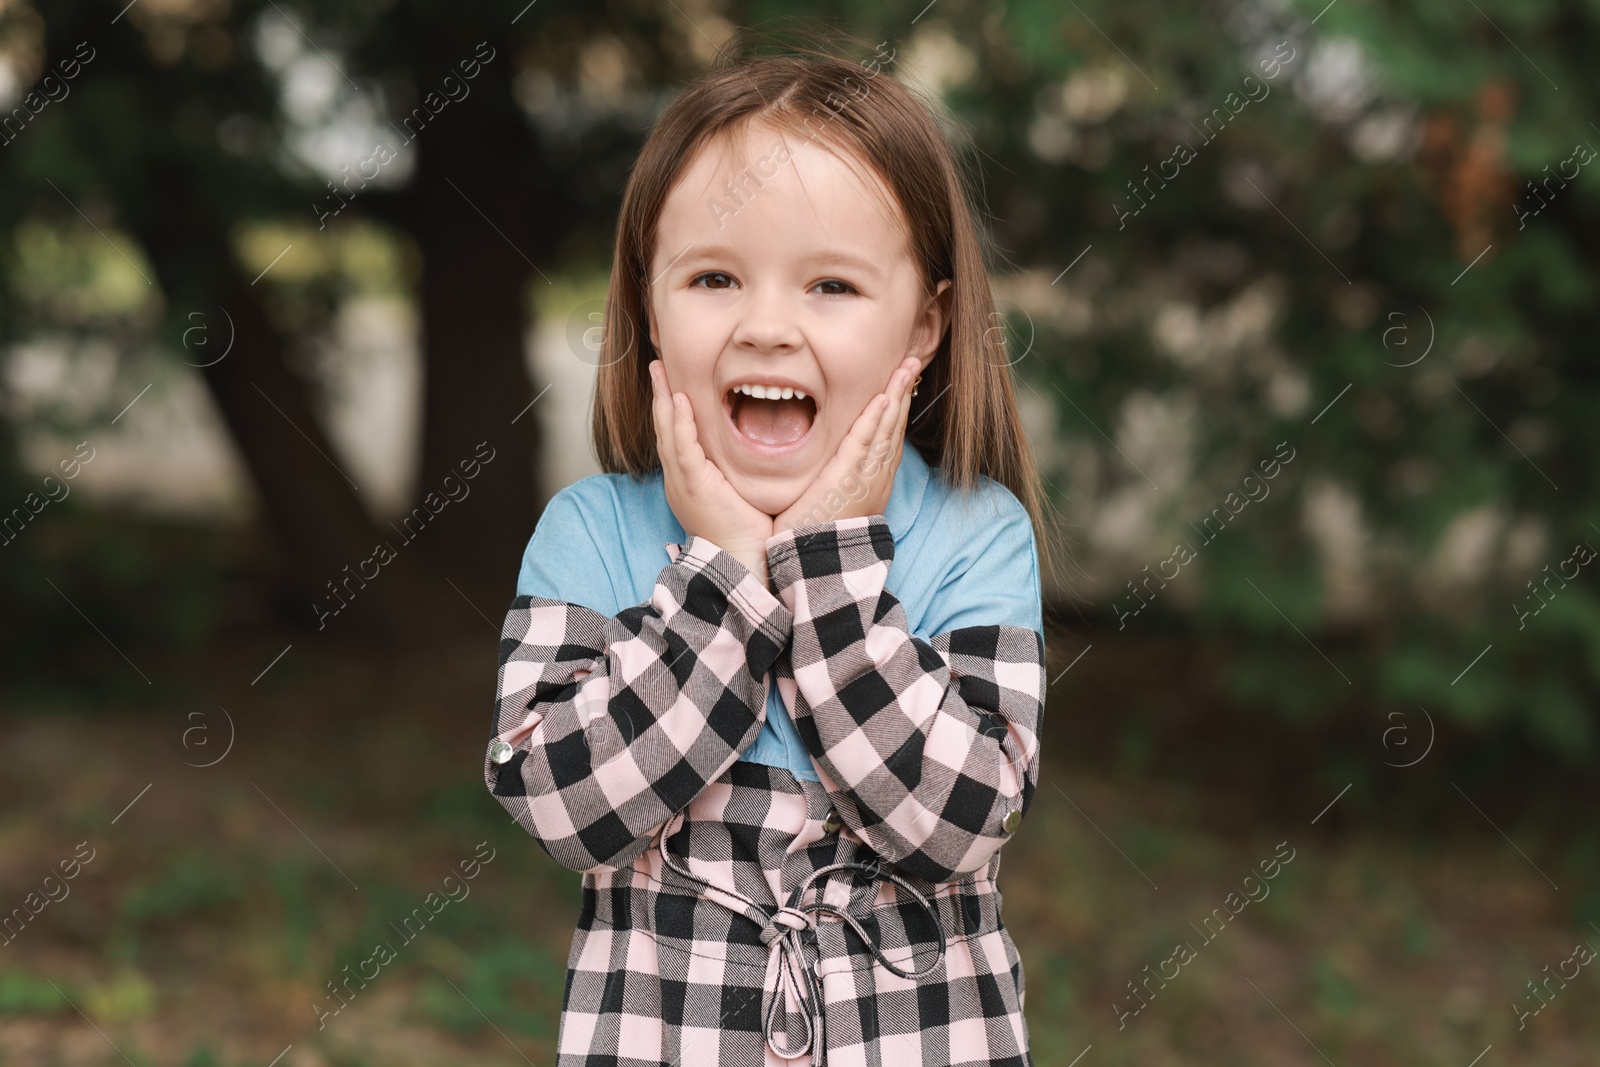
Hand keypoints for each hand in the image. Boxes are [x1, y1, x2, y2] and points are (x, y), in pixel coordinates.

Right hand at [649, 359, 774, 582]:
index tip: (672, 381)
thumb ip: (738, 471)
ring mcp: (683, 482)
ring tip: (660, 371)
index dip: (673, 408)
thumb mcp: (739, 493)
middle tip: (657, 365)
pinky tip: (679, 400)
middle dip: (660, 395)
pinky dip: (680, 423)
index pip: (677, 436)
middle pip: (665, 429)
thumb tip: (755, 452)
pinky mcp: (694, 485)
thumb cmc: (747, 532)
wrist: (742, 561)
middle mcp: (680, 478)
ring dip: (664, 399)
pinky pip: (682, 449)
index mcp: (690, 480)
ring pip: (668, 433)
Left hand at [773, 355, 919, 536]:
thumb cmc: (814, 536)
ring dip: (896, 396)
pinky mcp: (847, 479)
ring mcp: (865, 478)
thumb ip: (834, 479)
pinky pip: (865, 441)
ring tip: (906, 368)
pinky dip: (876, 418)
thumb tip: (828, 464)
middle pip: (894, 428)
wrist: (812, 565)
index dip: (896, 410)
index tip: (900, 385)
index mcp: (872, 484)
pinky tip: (884, 397)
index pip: (888, 439)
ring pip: (886, 429)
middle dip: (903, 394)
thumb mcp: (830, 502)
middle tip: (912, 364)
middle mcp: (875, 479)